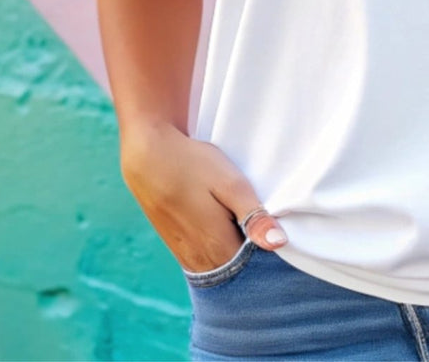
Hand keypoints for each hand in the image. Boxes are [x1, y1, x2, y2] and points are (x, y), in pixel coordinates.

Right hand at [120, 122, 288, 272]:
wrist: (147, 156)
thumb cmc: (192, 165)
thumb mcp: (230, 184)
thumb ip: (254, 216)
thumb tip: (278, 243)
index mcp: (217, 248)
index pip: (256, 269)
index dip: (271, 254)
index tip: (281, 235)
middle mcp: (200, 260)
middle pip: (238, 272)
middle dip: (255, 258)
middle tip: (266, 228)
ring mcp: (186, 256)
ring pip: (222, 266)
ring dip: (237, 253)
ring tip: (246, 225)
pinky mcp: (178, 247)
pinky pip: (207, 260)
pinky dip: (221, 249)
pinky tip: (227, 228)